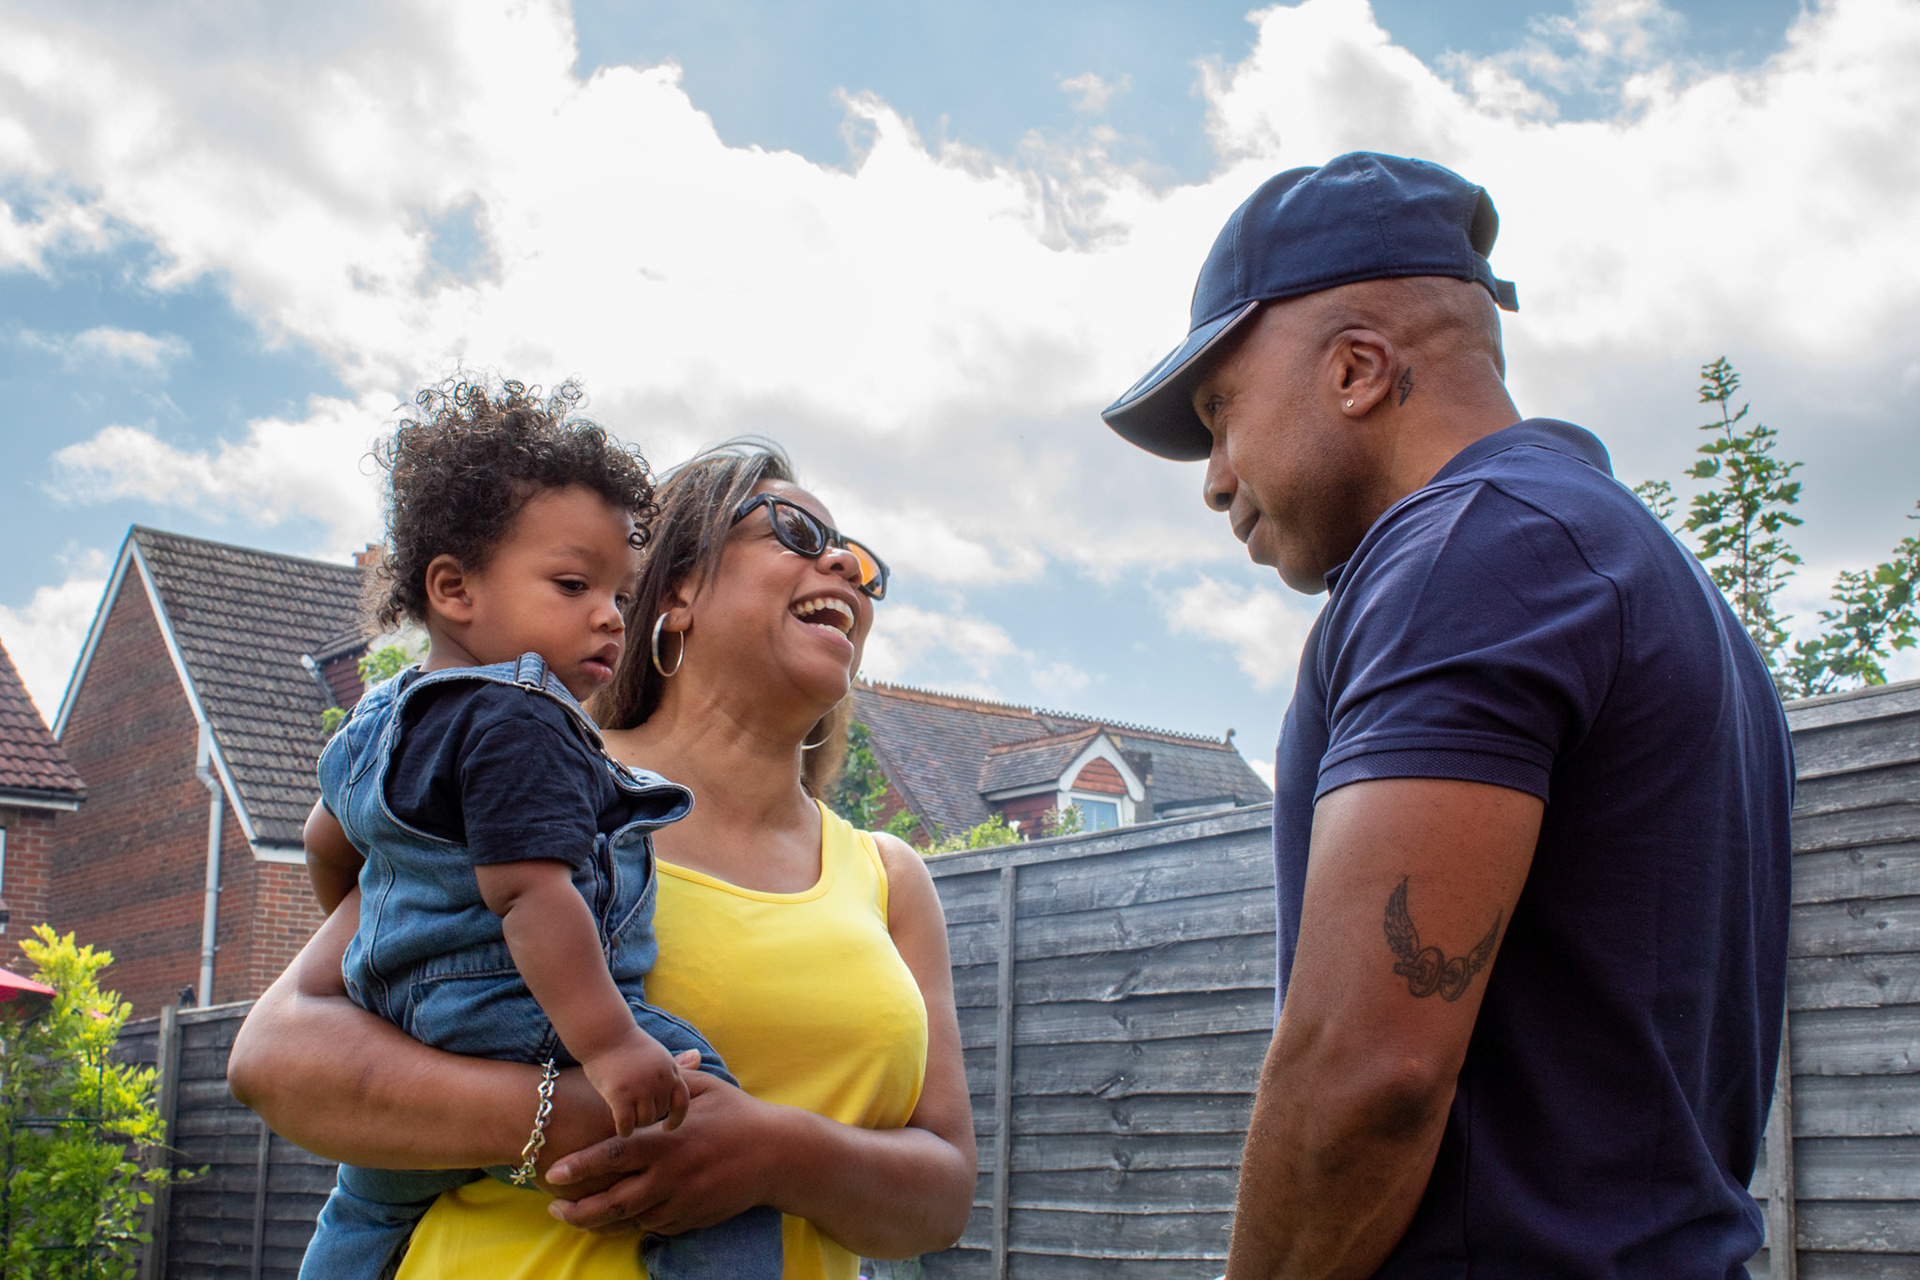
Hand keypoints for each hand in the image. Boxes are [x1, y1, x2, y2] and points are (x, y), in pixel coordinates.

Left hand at [545, 1063, 780, 1235]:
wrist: (779, 1155)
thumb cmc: (740, 1115)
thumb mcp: (705, 1089)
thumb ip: (671, 1081)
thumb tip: (649, 1064)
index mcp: (668, 1142)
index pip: (614, 1156)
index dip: (580, 1166)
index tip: (554, 1173)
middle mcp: (671, 1176)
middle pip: (614, 1202)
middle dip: (579, 1209)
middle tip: (555, 1206)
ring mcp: (683, 1201)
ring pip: (631, 1219)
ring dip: (602, 1221)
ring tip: (577, 1215)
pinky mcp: (693, 1218)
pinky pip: (655, 1226)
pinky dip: (634, 1223)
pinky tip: (619, 1217)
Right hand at [582, 1032, 690, 1137]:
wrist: (604, 1033)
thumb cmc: (628, 1044)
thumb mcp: (658, 1052)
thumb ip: (676, 1063)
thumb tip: (699, 1056)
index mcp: (670, 1070)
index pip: (682, 1102)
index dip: (676, 1118)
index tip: (667, 1127)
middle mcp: (659, 1079)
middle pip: (660, 1113)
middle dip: (649, 1117)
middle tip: (636, 1116)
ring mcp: (641, 1087)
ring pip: (645, 1120)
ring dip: (637, 1124)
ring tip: (628, 1121)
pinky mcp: (621, 1094)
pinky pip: (627, 1124)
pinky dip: (625, 1130)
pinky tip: (621, 1128)